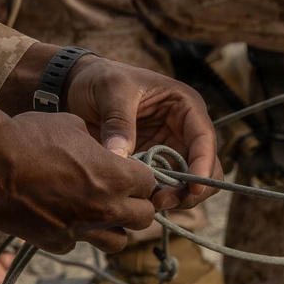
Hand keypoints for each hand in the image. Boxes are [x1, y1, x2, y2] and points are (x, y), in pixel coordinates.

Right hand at [0, 111, 158, 253]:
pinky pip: (77, 244)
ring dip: (113, 228)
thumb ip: (93, 143)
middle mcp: (105, 208)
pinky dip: (75, 234)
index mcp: (116, 176)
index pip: (150, 184)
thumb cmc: (29, 136)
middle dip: (135, 206)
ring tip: (98, 214)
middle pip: (143, 218)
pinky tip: (61, 217)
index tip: (127, 173)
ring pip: (118, 242)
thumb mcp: (70, 125)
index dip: (140, 177)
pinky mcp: (55, 242)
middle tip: (119, 195)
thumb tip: (96, 149)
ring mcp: (81, 230)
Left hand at [63, 56, 223, 210]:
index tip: (193, 189)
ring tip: (148, 203)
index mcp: (184, 106)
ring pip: (186, 182)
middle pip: (203, 167)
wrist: (79, 87)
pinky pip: (161, 187)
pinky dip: (154, 197)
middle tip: (161, 201)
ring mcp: (168, 149)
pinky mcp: (150, 165)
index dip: (203, 165)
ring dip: (173, 197)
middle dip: (190, 188)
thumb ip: (118, 122)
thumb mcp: (111, 90)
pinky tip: (138, 200)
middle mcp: (182, 130)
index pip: (204, 138)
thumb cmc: (101, 79)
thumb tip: (121, 158)